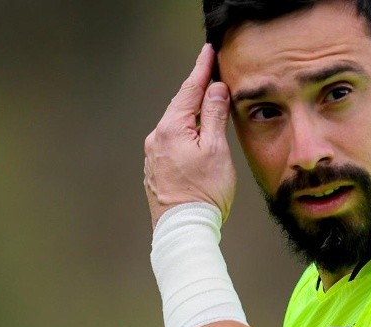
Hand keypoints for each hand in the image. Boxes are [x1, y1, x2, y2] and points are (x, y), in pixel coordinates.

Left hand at [144, 43, 236, 227]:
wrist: (183, 229)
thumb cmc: (203, 193)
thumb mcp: (216, 149)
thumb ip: (214, 115)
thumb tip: (215, 89)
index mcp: (171, 128)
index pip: (189, 90)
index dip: (201, 69)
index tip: (208, 52)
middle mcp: (157, 138)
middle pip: (181, 106)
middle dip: (197, 90)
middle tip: (211, 72)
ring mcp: (154, 155)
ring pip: (177, 125)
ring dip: (193, 114)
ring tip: (208, 104)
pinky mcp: (156, 170)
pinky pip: (173, 142)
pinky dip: (186, 134)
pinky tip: (197, 136)